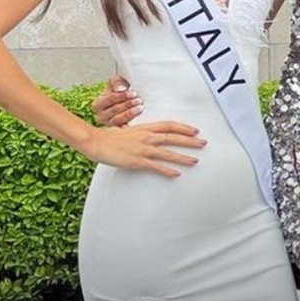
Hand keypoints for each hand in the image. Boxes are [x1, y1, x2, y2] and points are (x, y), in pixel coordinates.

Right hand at [83, 122, 205, 177]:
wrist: (96, 142)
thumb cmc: (110, 137)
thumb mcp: (129, 131)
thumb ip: (141, 134)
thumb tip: (150, 137)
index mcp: (145, 128)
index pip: (169, 125)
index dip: (183, 128)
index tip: (194, 131)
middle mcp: (147, 137)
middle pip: (173, 137)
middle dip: (190, 141)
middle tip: (203, 143)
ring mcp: (143, 149)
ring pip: (168, 153)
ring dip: (183, 157)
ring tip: (194, 160)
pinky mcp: (138, 161)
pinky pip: (156, 166)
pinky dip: (167, 171)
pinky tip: (176, 174)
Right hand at [92, 74, 141, 126]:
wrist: (123, 104)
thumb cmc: (118, 93)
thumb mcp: (116, 84)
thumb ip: (116, 82)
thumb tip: (120, 88)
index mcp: (97, 105)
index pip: (109, 99)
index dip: (122, 96)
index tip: (133, 93)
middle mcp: (100, 117)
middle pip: (114, 110)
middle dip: (127, 104)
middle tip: (139, 100)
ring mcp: (108, 126)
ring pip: (118, 120)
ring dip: (130, 114)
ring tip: (140, 108)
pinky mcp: (117, 132)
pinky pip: (123, 129)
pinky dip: (131, 126)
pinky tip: (139, 121)